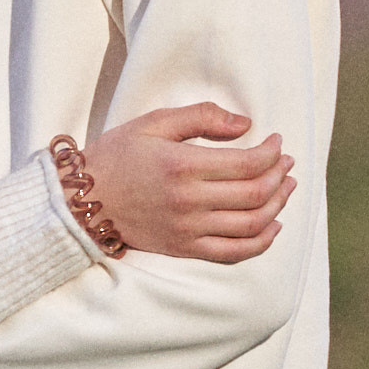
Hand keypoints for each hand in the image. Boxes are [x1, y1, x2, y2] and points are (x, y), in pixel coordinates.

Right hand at [75, 105, 295, 261]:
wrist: (83, 202)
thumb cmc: (117, 156)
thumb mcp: (154, 123)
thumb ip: (202, 116)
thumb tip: (245, 124)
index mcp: (182, 165)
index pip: (248, 163)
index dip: (272, 152)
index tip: (276, 141)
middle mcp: (189, 201)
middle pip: (256, 193)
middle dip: (280, 175)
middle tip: (286, 163)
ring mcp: (188, 229)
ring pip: (252, 224)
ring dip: (278, 205)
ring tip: (286, 188)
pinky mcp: (185, 248)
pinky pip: (234, 252)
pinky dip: (261, 241)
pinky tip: (273, 225)